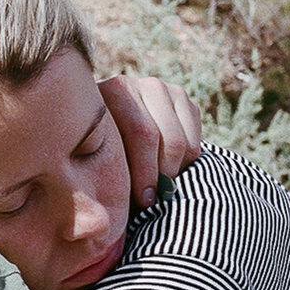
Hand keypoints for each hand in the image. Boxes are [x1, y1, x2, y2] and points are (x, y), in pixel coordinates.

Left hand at [99, 73, 202, 209]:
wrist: (108, 127)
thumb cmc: (95, 151)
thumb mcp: (94, 156)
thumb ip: (105, 170)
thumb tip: (121, 205)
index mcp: (115, 91)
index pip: (143, 132)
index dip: (146, 171)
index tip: (144, 200)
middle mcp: (144, 85)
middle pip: (169, 139)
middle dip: (163, 176)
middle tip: (154, 200)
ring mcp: (167, 91)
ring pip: (184, 144)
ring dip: (174, 172)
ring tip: (157, 187)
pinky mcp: (184, 101)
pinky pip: (195, 143)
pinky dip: (185, 164)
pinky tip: (165, 171)